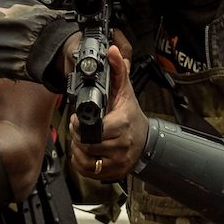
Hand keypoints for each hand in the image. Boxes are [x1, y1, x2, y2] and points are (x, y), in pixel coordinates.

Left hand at [68, 44, 145, 181]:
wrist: (146, 141)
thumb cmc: (130, 116)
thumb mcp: (124, 91)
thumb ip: (117, 70)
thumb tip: (112, 51)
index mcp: (122, 124)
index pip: (94, 130)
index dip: (80, 125)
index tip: (78, 119)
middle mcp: (122, 145)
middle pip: (86, 144)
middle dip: (77, 135)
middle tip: (78, 128)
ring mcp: (118, 161)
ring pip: (85, 159)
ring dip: (77, 149)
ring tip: (81, 139)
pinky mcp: (113, 173)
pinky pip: (87, 171)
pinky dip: (80, 162)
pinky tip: (84, 151)